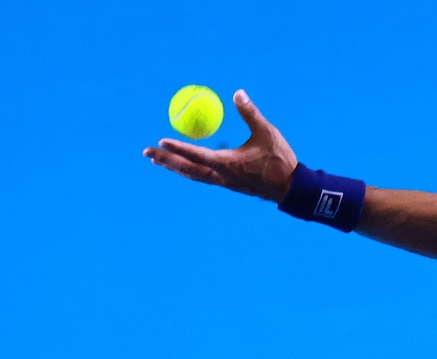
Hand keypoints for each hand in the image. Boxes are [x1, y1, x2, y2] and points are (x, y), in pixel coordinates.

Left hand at [143, 89, 297, 203]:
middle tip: (146, 153)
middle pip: (187, 169)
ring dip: (174, 167)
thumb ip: (250, 113)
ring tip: (157, 161)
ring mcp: (224, 182)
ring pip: (192, 175)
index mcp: (228, 163)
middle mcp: (221, 175)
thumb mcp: (266, 133)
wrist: (291, 188)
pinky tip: (183, 166)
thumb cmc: (279, 159)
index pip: (197, 155)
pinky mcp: (229, 184)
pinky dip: (187, 170)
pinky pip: (202, 177)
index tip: (160, 141)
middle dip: (166, 160)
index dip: (178, 148)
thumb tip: (237, 92)